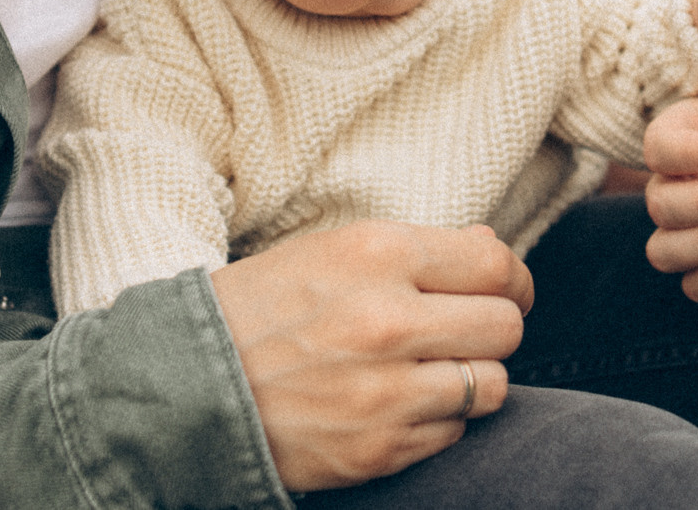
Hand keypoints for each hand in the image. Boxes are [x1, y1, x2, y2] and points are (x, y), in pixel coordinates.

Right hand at [209, 220, 530, 490]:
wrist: (187, 387)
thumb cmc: (262, 309)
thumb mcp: (332, 252)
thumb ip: (419, 249)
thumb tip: (493, 250)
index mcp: (378, 255)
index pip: (495, 264)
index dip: (511, 278)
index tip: (502, 288)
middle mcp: (388, 320)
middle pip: (506, 325)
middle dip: (494, 327)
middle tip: (465, 330)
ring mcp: (386, 391)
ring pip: (492, 384)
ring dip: (472, 377)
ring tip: (432, 369)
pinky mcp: (379, 449)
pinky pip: (454, 432)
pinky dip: (438, 420)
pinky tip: (397, 403)